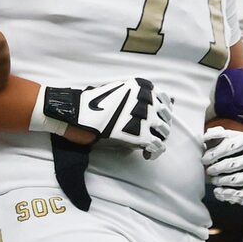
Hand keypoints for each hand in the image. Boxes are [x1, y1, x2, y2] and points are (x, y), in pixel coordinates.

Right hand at [39, 78, 172, 155]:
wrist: (77, 113)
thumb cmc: (92, 103)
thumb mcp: (116, 93)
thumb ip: (132, 98)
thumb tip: (145, 112)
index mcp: (141, 87)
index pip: (163, 99)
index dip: (162, 112)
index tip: (157, 120)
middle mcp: (147, 99)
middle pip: (165, 115)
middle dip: (161, 126)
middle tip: (152, 134)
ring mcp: (145, 116)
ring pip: (164, 130)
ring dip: (159, 138)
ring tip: (150, 145)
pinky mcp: (140, 134)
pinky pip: (156, 144)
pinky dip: (155, 151)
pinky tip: (149, 154)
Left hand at [202, 125, 242, 205]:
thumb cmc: (240, 147)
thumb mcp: (232, 137)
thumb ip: (219, 134)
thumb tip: (206, 136)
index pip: (229, 147)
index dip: (214, 154)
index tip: (204, 159)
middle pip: (233, 164)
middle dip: (216, 169)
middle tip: (209, 171)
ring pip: (237, 179)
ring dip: (221, 181)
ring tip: (214, 180)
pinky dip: (228, 194)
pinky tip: (219, 191)